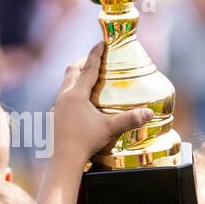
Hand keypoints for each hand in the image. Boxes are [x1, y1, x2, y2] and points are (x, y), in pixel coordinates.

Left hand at [50, 43, 152, 164]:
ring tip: (89, 76)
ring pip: (65, 82)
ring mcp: (57, 106)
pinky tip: (81, 100)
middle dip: (83, 61)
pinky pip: (63, 96)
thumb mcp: (109, 129)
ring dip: (76, 75)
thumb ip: (130, 119)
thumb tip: (150, 113)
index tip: (101, 42)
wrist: (64, 161)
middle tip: (95, 58)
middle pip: (71, 70)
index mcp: (76, 95)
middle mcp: (64, 96)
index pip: (87, 68)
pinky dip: (72, 90)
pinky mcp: (55, 115)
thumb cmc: (85, 143)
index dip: (95, 54)